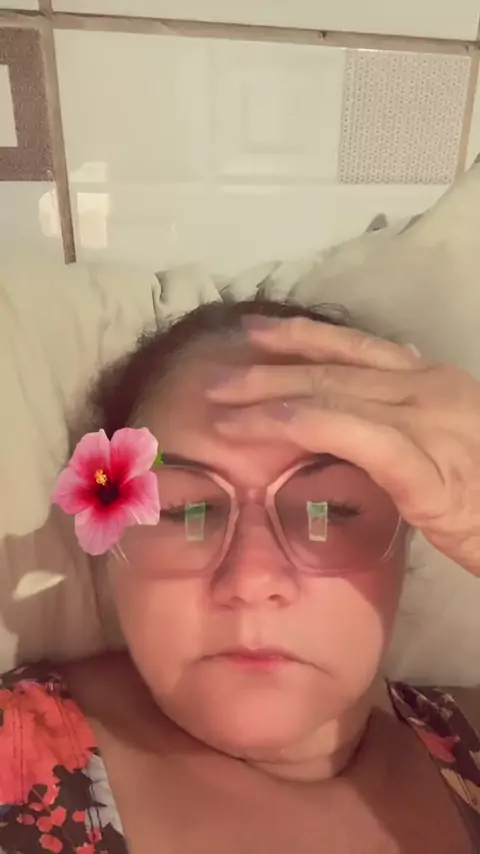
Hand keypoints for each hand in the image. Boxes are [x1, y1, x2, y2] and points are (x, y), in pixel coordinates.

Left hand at [208, 317, 479, 574]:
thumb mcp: (449, 444)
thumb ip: (406, 421)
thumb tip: (368, 407)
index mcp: (432, 381)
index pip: (355, 347)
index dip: (300, 336)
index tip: (253, 333)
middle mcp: (429, 387)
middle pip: (333, 367)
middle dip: (268, 367)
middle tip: (215, 372)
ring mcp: (432, 421)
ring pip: (335, 392)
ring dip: (270, 395)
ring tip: (220, 403)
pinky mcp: (429, 466)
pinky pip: (357, 434)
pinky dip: (309, 422)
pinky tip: (269, 423)